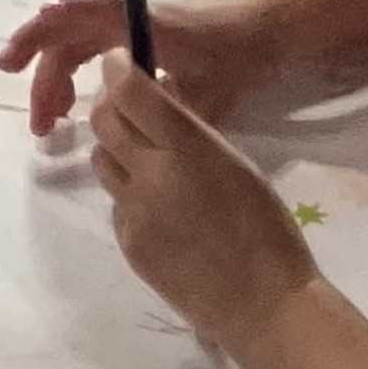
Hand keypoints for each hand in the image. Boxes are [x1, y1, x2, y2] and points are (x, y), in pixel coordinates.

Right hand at [0, 0, 280, 136]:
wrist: (262, 32)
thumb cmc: (234, 57)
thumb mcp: (204, 90)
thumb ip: (159, 105)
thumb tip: (114, 118)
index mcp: (133, 20)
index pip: (73, 17)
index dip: (37, 36)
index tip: (12, 63)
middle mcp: (120, 18)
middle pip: (64, 40)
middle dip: (43, 79)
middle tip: (40, 128)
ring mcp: (125, 28)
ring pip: (74, 50)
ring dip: (56, 82)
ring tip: (52, 127)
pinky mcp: (133, 42)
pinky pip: (90, 54)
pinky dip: (75, 78)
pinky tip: (77, 111)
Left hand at [91, 60, 318, 360]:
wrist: (264, 306)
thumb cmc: (265, 228)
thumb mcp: (234, 162)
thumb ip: (190, 125)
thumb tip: (160, 86)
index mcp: (185, 148)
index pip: (128, 90)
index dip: (117, 69)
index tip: (120, 62)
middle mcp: (150, 174)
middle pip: (103, 120)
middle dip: (112, 106)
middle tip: (133, 110)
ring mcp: (133, 212)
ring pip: (102, 160)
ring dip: (118, 151)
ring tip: (152, 165)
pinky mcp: (128, 243)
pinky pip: (116, 203)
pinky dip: (131, 196)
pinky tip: (164, 213)